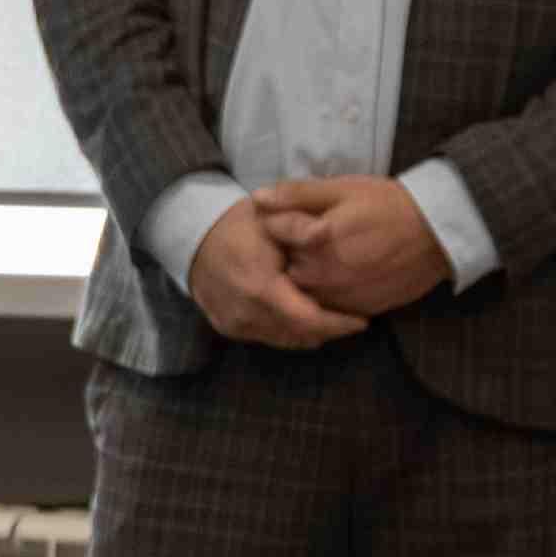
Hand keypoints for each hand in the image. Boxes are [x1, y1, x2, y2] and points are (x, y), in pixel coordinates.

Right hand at [187, 199, 369, 349]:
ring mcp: (234, 324)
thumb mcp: (272, 217)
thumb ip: (300, 225)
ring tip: (330, 317)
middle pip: (299, 335)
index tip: (363, 321)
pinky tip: (299, 314)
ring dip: (309, 332)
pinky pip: (267, 337)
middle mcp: (245, 313)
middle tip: (350, 319)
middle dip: (329, 329)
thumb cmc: (240, 224)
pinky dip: (287, 329)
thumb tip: (326, 232)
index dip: (338, 324)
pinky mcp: (227, 328)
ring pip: (285, 340)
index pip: (308, 319)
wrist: (192, 236)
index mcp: (260, 286)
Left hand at [260, 174, 455, 319]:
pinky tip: (342, 273)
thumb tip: (257, 198)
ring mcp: (339, 297)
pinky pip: (327, 307)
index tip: (288, 213)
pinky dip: (326, 293)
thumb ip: (297, 194)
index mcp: (313, 241)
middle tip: (310, 236)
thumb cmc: (389, 205)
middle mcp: (322, 275)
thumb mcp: (342, 189)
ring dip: (305, 277)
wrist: (437, 235)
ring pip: (302, 291)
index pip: (272, 233)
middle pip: (283, 267)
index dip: (276, 221)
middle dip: (286, 253)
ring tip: (329, 254)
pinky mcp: (357, 310)